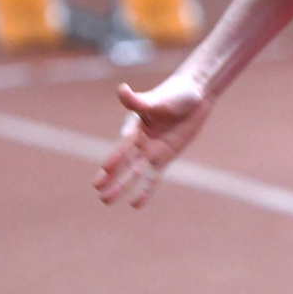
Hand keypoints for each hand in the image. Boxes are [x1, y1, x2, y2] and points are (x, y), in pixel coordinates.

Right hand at [93, 75, 211, 208]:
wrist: (195, 95)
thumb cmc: (174, 93)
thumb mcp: (156, 99)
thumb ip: (138, 100)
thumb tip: (121, 90)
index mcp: (135, 127)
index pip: (123, 147)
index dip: (115, 159)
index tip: (105, 170)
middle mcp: (141, 141)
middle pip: (124, 163)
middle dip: (111, 178)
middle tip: (98, 192)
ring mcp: (152, 150)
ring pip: (135, 173)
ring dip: (122, 187)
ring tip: (106, 201)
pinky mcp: (165, 156)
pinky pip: (153, 177)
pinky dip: (145, 190)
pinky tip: (136, 204)